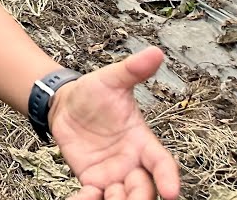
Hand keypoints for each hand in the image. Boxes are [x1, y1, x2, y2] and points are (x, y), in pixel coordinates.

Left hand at [52, 46, 180, 199]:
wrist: (64, 104)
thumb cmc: (92, 92)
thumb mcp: (111, 79)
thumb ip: (132, 70)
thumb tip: (155, 51)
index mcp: (142, 141)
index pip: (161, 163)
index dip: (167, 177)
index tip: (171, 191)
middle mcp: (132, 162)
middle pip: (145, 189)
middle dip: (141, 197)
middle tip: (128, 196)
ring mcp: (112, 173)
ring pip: (123, 197)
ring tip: (106, 194)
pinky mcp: (91, 180)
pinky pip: (95, 198)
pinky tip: (83, 198)